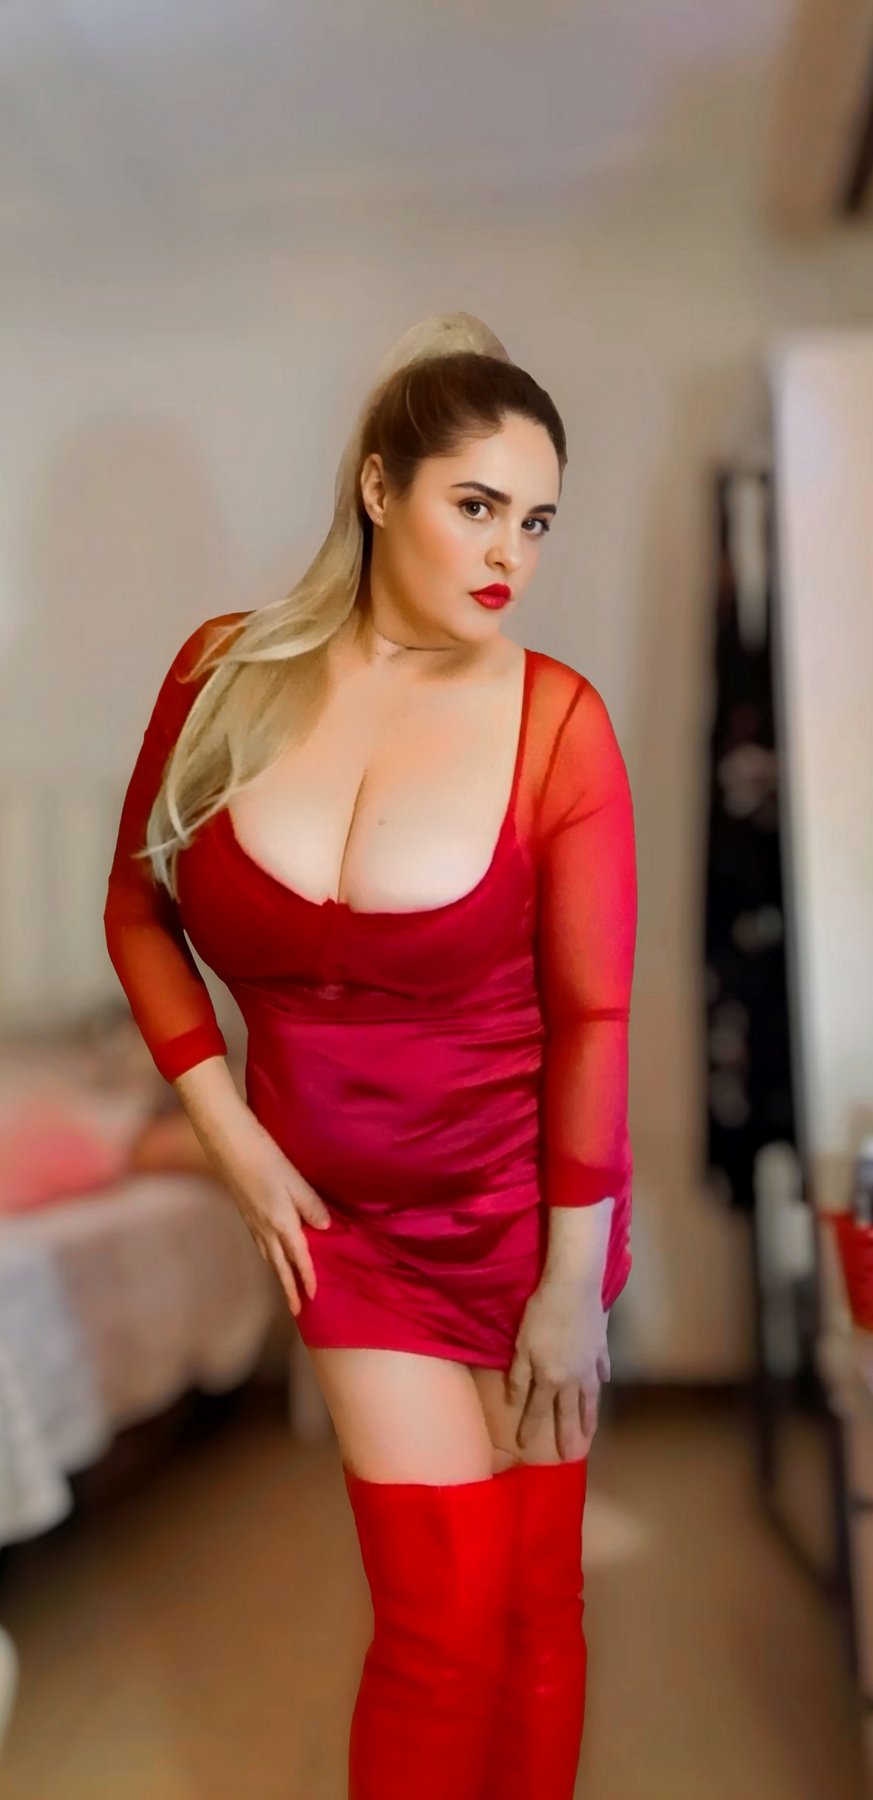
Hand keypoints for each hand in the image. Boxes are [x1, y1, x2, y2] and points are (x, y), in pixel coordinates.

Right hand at [209, 1119, 332, 1316]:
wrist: (227, 1143)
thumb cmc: (264, 1156)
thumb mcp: (294, 1179)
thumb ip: (311, 1204)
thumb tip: (325, 1226)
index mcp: (281, 1221)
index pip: (298, 1258)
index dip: (307, 1278)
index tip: (314, 1298)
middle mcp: (265, 1227)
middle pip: (279, 1266)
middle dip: (289, 1288)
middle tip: (297, 1310)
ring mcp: (252, 1221)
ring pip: (268, 1256)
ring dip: (278, 1275)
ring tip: (287, 1288)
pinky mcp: (245, 1213)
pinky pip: (260, 1244)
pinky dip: (269, 1257)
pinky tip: (272, 1254)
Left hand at [507, 1274, 609, 1461]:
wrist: (574, 1288)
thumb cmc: (542, 1315)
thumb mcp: (522, 1346)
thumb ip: (519, 1376)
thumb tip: (514, 1402)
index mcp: (550, 1378)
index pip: (538, 1409)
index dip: (530, 1428)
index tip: (525, 1447)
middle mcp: (573, 1378)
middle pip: (569, 1411)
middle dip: (568, 1434)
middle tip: (572, 1455)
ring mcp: (590, 1363)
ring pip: (591, 1396)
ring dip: (590, 1416)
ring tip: (591, 1432)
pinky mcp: (601, 1346)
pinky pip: (603, 1368)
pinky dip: (603, 1378)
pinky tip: (604, 1383)